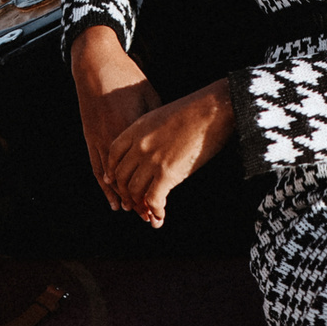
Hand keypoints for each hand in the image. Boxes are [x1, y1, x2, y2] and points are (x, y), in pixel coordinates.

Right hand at [71, 25, 159, 201]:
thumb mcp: (150, 96)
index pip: (143, 169)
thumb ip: (156, 122)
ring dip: (121, 196)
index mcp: (131, 129)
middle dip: (137, 200)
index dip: (151, 190)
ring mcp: (98, 138)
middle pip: (126, 178)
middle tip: (149, 217)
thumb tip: (170, 142)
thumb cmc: (128, 76)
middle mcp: (113, 138)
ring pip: (110, 177)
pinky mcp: (90, 136)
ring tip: (131, 212)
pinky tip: (111, 197)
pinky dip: (104, 184)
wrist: (95, 63)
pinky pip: (97, 166)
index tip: (161, 206)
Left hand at [103, 82, 235, 228]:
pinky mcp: (167, 173)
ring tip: (148, 215)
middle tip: (132, 205)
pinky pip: (153, 200)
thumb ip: (152, 132)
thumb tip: (156, 148)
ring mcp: (152, 160)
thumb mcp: (163, 115)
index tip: (114, 181)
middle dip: (126, 194)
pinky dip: (155, 211)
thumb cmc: (197, 110)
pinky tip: (160, 216)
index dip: (113, 171)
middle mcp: (140, 146)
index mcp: (137, 129)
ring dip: (140, 207)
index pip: (113, 154)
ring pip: (135, 191)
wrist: (213, 109)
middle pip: (121, 176)